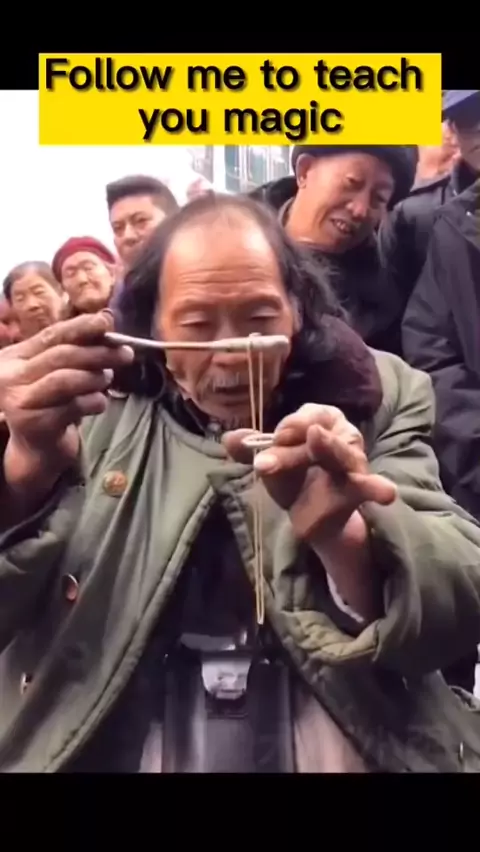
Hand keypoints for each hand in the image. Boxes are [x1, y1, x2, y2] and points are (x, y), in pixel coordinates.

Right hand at [0, 311, 132, 495]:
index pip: (51, 335)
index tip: (107, 322)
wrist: (36, 448)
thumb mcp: (57, 371)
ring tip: (108, 378)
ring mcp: (20, 402)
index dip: (81, 326)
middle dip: (98, 352)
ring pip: (65, 380)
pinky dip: (94, 402)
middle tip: (126, 353)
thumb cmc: (50, 403)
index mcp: (15, 357)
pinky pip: (73, 407)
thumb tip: (106, 318)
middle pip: (60, 356)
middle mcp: (10, 378)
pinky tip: (100, 402)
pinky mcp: (35, 425)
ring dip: (95, 377)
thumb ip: (76, 347)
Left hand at [223, 403, 396, 543]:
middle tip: (265, 463)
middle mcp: (342, 434)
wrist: (311, 517)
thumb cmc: (294, 476)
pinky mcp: (359, 489)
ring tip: (318, 440)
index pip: (307, 416)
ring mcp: (354, 461)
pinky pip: (369, 487)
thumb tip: (227, 439)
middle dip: (291, 449)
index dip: (290, 426)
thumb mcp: (270, 462)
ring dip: (326, 452)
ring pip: (341, 454)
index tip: (274, 439)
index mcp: (319, 419)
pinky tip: (386, 493)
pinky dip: (377, 488)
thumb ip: (251, 450)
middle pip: (319, 435)